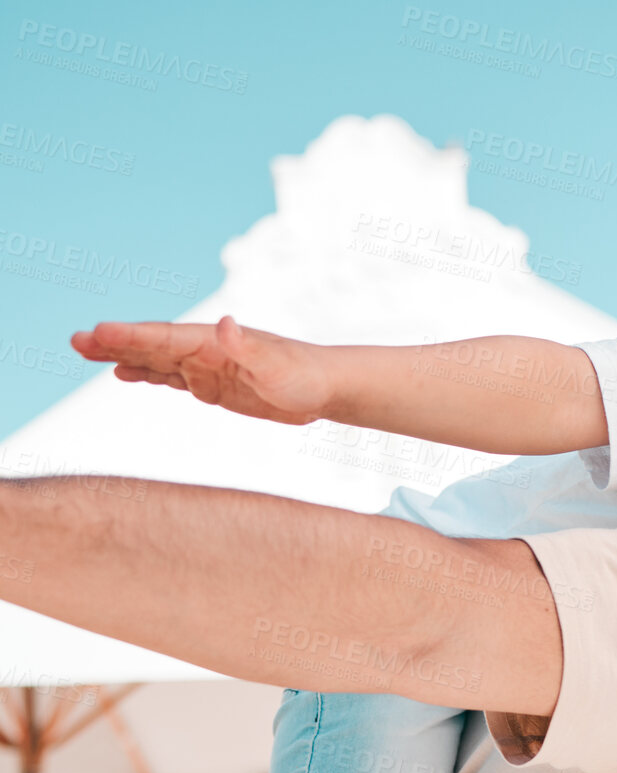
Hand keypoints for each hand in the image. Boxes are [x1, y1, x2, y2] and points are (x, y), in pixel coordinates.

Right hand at [71, 315, 334, 424]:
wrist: (325, 386)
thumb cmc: (304, 375)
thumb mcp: (278, 365)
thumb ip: (249, 346)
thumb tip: (223, 323)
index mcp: (215, 342)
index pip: (165, 338)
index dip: (131, 337)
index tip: (98, 333)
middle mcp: (205, 349)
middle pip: (151, 345)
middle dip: (114, 342)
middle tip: (75, 340)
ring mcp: (205, 366)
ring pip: (154, 360)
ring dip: (120, 356)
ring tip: (83, 350)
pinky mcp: (211, 385)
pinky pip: (169, 377)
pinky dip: (143, 373)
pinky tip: (121, 373)